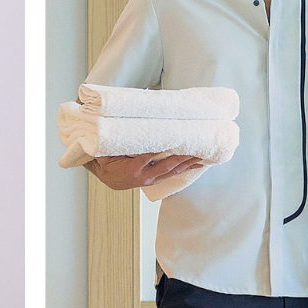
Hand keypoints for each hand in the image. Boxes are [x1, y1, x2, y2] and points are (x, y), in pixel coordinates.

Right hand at [86, 152, 206, 190]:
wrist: (108, 178)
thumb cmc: (108, 163)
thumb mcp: (107, 152)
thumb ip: (117, 142)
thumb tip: (122, 127)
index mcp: (132, 169)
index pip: (147, 157)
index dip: (159, 150)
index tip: (170, 140)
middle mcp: (144, 177)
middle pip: (165, 166)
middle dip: (181, 158)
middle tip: (193, 150)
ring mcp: (151, 180)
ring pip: (171, 172)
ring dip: (186, 164)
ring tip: (199, 157)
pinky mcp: (155, 180)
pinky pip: (171, 174)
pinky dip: (183, 168)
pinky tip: (194, 165)